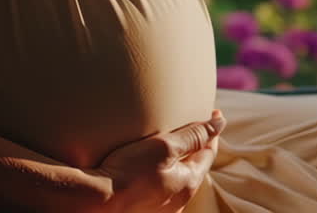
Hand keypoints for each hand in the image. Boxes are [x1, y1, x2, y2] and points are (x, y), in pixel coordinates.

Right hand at [83, 111, 225, 212]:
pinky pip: (160, 188)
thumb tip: (220, 123)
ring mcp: (162, 208)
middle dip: (195, 146)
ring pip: (177, 178)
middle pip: (194, 166)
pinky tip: (149, 167)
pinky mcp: (145, 209)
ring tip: (170, 146)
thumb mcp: (164, 146)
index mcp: (189, 182)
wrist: (96, 199)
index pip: (208, 152)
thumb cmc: (128, 170)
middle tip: (193, 127)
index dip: (211, 131)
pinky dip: (161, 173)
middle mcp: (180, 200)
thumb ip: (193, 135)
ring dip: (177, 161)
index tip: (213, 113)